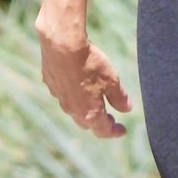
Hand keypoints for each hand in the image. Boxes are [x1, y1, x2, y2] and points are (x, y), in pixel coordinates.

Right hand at [35, 14, 133, 137]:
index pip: (103, 131)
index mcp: (89, 113)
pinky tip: (78, 83)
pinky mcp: (50, 84)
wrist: (62, 45)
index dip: (115, 132)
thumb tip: (127, 109)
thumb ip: (120, 98)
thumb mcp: (112, 81)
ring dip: (85, 109)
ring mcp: (59, 97)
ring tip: (95, 102)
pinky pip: (63, 94)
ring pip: (73, 110)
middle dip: (100, 123)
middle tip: (111, 119)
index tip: (122, 130)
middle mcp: (72, 110)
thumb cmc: (90, 64)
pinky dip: (73, 94)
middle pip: (87, 123)